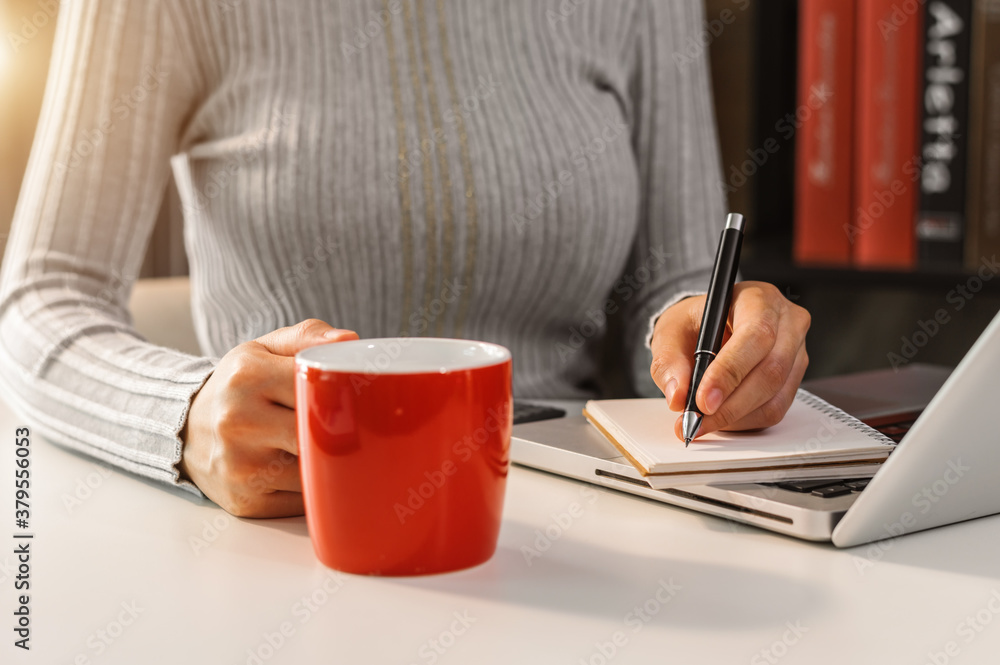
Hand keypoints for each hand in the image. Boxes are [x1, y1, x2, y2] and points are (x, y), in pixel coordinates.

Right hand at [179, 319, 357, 516]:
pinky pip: (302, 500)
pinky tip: (302, 471)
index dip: (345, 396)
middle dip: (342, 433)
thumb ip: (308, 337)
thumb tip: (348, 340)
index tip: (358, 400)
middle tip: (355, 428)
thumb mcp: (263, 350)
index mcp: (247, 376)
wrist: (186, 430)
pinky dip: (311, 488)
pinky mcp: (246, 501)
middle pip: (318, 433)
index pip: (317, 387)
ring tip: (321, 447)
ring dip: (327, 463)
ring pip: (314, 470)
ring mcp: (240, 466)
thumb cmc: (238, 387)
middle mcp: (238, 421)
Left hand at [649, 281, 809, 440]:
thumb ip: (669, 360)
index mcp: (757, 299)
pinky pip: (775, 408)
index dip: (730, 372)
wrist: (708, 327)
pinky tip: (721, 418)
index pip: (755, 335)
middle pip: (771, 370)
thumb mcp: (670, 331)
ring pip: (775, 396)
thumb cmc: (695, 322)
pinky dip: (745, 420)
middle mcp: (785, 322)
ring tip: (703, 422)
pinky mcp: (794, 377)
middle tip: (697, 420)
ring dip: (736, 417)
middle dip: (730, 404)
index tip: (703, 400)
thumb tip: (678, 395)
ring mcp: (796, 351)